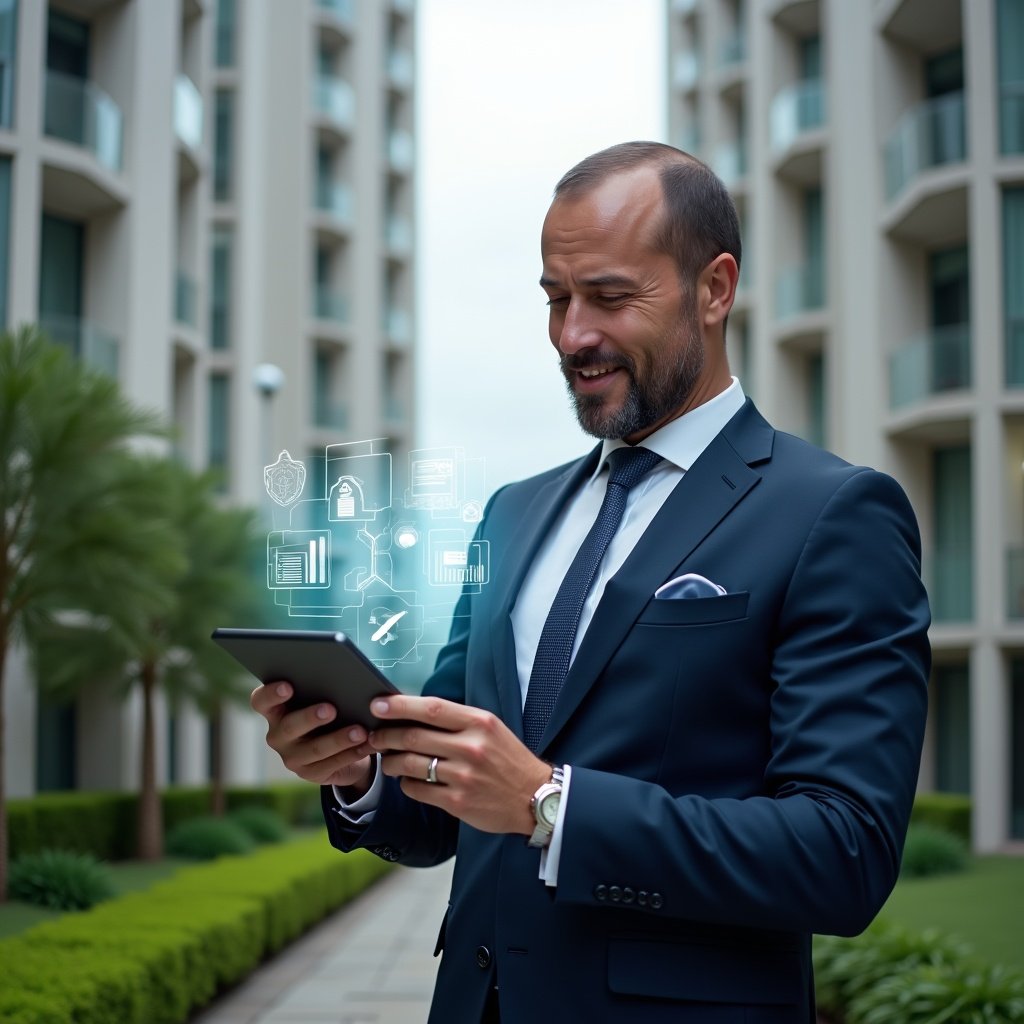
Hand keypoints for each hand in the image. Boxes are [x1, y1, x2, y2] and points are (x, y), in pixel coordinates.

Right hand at [250, 682, 374, 792]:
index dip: (271, 694)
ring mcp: (291, 757)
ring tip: (360, 731)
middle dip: (310, 718)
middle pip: (290, 726)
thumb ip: (323, 688)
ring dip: (339, 739)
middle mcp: (278, 735)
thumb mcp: (322, 699)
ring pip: (315, 749)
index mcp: (275, 711)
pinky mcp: (309, 773)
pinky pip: (331, 765)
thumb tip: (345, 676)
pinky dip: (351, 754)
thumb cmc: (328, 710)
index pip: (261, 701)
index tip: (288, 686)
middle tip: (331, 709)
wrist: (337, 746)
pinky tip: (366, 745)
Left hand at [368, 695, 551, 835]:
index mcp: (479, 722)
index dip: (399, 706)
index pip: (430, 708)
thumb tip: (414, 714)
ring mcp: (464, 776)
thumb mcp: (490, 729)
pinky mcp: (458, 802)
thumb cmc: (508, 759)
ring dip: (391, 762)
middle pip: (413, 737)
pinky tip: (409, 780)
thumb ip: (456, 721)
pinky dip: (407, 784)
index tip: (377, 704)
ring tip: (388, 760)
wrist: (535, 797)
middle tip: (374, 737)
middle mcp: (471, 747)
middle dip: (385, 736)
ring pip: (410, 765)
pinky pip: (418, 790)